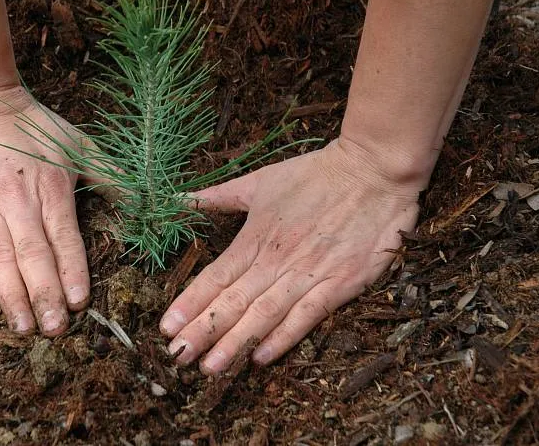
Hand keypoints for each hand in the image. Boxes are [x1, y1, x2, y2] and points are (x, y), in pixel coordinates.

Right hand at [0, 85, 88, 335]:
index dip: (72, 271)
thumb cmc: (31, 124)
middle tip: (55, 330)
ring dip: (12, 296)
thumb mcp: (77, 143)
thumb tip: (149, 199)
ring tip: (24, 328)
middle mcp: (17, 200)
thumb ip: (111, 174)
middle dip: (45, 295)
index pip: (65, 237)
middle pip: (34, 255)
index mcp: (51, 188)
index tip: (80, 303)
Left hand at [159, 139, 420, 372]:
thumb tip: (179, 199)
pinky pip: (306, 317)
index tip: (166, 327)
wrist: (373, 171)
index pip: (215, 277)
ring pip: (264, 315)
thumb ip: (218, 196)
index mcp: (255, 237)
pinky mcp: (340, 284)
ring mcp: (308, 274)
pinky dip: (283, 338)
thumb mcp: (260, 181)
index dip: (189, 304)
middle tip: (177, 357)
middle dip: (203, 331)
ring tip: (210, 367)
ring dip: (235, 343)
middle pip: (233, 302)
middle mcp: (277, 260)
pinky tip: (260, 358)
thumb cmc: (315, 175)